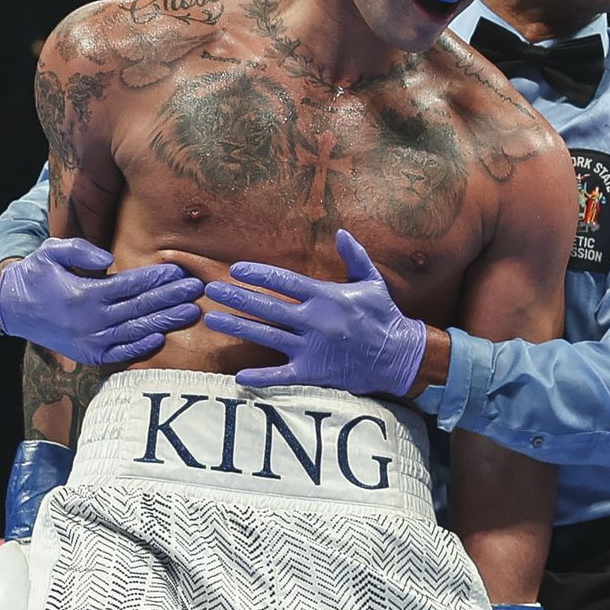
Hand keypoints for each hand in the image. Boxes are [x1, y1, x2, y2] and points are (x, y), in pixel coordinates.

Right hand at [0, 238, 207, 363]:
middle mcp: (90, 321)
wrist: (14, 308)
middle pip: (140, 309)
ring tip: (191, 311)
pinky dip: (142, 346)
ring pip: (136, 331)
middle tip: (197, 289)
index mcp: (83, 295)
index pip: (128, 286)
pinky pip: (122, 352)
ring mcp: (91, 342)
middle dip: (170, 298)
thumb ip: (80, 251)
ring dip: (166, 322)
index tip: (179, 273)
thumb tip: (109, 260)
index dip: (155, 279)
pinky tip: (163, 337)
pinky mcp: (90, 355)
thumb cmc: (37, 275)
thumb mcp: (51, 252)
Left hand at [201, 231, 432, 396]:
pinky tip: (239, 375)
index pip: (283, 282)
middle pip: (266, 306)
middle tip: (209, 291)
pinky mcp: (313, 372)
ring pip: (265, 335)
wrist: (400, 357)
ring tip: (212, 321)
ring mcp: (311, 348)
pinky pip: (282, 375)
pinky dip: (260, 377)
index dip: (257, 275)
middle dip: (236, 297)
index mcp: (324, 296)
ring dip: (237, 327)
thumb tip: (341, 232)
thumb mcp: (371, 282)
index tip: (236, 269)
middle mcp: (314, 320)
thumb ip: (354, 257)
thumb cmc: (385, 317)